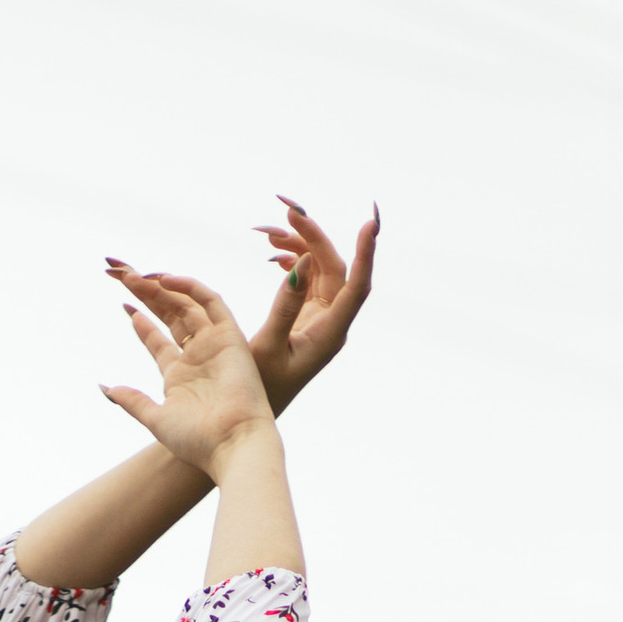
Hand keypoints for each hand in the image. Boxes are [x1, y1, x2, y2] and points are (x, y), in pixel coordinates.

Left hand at [99, 269, 277, 476]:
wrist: (232, 444)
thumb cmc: (197, 440)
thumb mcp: (157, 419)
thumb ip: (134, 401)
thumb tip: (108, 389)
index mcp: (179, 375)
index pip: (157, 339)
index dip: (141, 321)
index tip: (124, 305)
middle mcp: (196, 356)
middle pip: (170, 316)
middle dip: (148, 297)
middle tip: (125, 277)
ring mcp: (214, 344)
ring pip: (187, 305)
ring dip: (163, 288)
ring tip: (138, 276)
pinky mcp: (230, 336)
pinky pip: (211, 302)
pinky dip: (191, 287)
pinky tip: (166, 280)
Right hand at [246, 196, 377, 413]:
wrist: (253, 410)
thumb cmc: (259, 388)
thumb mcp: (267, 346)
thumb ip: (286, 304)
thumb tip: (302, 262)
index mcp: (329, 334)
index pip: (356, 288)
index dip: (365, 255)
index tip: (369, 224)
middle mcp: (331, 323)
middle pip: (334, 269)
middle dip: (314, 237)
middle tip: (288, 211)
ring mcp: (321, 317)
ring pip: (319, 269)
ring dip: (298, 246)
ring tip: (268, 233)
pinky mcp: (308, 315)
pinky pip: (307, 278)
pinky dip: (292, 260)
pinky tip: (273, 252)